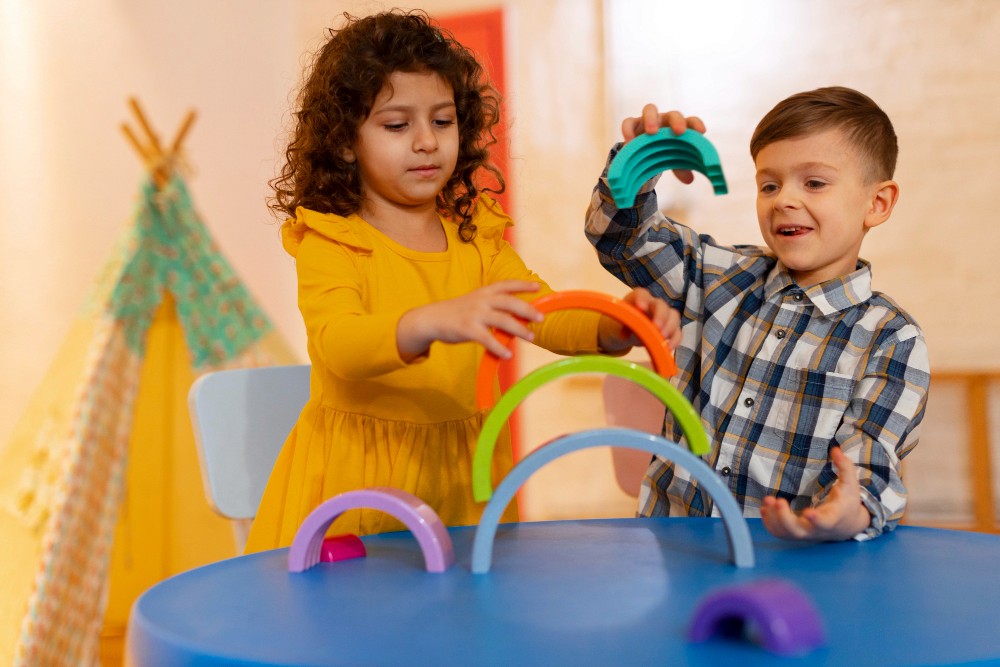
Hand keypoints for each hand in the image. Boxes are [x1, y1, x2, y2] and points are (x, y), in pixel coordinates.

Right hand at [397, 280, 542, 361]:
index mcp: (484, 292)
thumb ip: (494, 307)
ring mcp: (474, 314)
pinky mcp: (468, 329)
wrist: (431, 319)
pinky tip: (508, 354)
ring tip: (531, 337)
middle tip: (541, 318)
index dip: (523, 285)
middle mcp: (481, 300)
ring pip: (502, 320)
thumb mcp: (475, 302)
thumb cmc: (458, 312)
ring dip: (519, 329)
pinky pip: (487, 339)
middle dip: (527, 309)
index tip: (538, 286)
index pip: (506, 285)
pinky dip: (499, 348)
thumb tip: (517, 318)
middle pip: (509, 302)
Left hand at [598, 287, 681, 353]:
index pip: (641, 294)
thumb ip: (622, 326)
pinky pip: (677, 332)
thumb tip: (625, 335)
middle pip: (661, 304)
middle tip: (657, 327)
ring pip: (673, 316)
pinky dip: (675, 339)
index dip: (642, 299)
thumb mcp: (617, 325)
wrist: (627, 332)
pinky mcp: (670, 329)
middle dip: (661, 315)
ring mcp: (663, 316)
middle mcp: (652, 304)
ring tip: (662, 337)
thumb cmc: (621, 325)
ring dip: (670, 327)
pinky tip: (668, 347)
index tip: (641, 307)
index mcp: (637, 299)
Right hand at [621, 104, 706, 184]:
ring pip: (650, 109)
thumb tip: (689, 180)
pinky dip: (628, 130)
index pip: (691, 121)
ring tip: (651, 133)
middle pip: (674, 114)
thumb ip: (681, 168)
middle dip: (677, 121)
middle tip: (679, 132)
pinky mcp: (633, 124)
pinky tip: (629, 142)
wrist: (643, 152)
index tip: (702, 132)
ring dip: (652, 119)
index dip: (696, 124)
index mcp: (680, 127)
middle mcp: (666, 121)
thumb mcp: (673, 161)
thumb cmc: (664, 153)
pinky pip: (629, 122)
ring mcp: (649, 120)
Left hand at [760, 447, 871, 540]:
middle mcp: (817, 529)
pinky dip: (770, 523)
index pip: (825, 523)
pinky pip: (781, 533)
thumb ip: (844, 466)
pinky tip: (765, 508)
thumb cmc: (847, 501)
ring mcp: (806, 533)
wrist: (846, 525)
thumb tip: (835, 448)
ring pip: (786, 533)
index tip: (808, 512)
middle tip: (777, 500)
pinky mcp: (797, 534)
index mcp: (833, 518)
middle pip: (798, 531)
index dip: (817, 520)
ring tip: (768, 500)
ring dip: (773, 519)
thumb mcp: (851, 484)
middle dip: (784, 518)